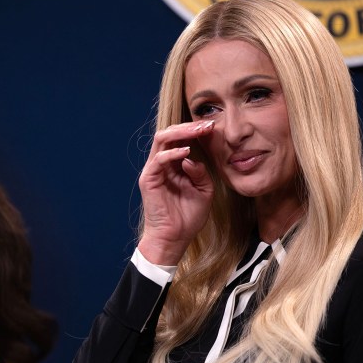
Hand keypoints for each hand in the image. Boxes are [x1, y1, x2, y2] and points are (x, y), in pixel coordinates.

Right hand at [137, 120, 214, 264]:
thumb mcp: (203, 190)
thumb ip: (200, 172)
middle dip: (189, 126)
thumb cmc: (188, 217)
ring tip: (198, 131)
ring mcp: (154, 170)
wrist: (174, 238)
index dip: (195, 131)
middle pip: (170, 133)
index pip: (181, 139)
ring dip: (181, 132)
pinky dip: (172, 153)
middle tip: (207, 125)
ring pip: (161, 139)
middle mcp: (162, 163)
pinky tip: (187, 152)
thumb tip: (192, 158)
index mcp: (175, 164)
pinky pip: (159, 159)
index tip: (213, 126)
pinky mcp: (149, 179)